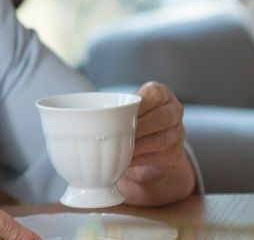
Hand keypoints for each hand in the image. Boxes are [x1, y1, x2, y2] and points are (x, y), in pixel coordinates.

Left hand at [117, 81, 195, 203]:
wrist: (144, 145)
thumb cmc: (128, 119)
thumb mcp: (123, 107)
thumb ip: (113, 106)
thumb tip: (76, 115)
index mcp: (161, 94)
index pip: (155, 94)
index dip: (139, 103)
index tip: (121, 110)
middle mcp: (174, 111)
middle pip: (161, 117)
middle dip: (137, 126)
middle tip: (116, 132)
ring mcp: (178, 133)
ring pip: (161, 139)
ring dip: (137, 145)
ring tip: (117, 147)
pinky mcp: (174, 154)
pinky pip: (158, 156)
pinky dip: (139, 159)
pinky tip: (124, 159)